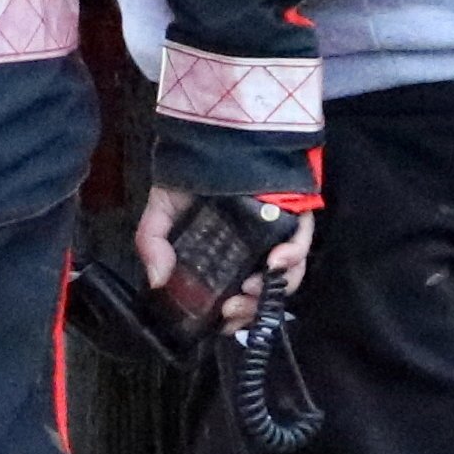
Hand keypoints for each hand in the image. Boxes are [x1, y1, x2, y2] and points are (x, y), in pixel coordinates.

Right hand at [137, 184, 316, 328]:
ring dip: (274, 288)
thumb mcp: (160, 212)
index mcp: (225, 255)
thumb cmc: (187, 175)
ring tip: (253, 287)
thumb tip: (157, 282)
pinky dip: (293, 255)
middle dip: (252, 309)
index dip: (235, 315)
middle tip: (233, 310)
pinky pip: (302, 240)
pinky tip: (276, 260)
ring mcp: (277, 232)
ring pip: (287, 273)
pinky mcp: (295, 213)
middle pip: (265, 290)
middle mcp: (254, 248)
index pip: (237, 295)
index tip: (222, 322)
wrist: (210, 131)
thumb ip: (151, 243)